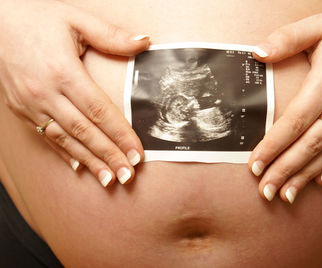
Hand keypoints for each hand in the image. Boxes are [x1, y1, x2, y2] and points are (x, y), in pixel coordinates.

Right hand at [0, 0, 149, 186]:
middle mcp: (45, 92)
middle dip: (109, 156)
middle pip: (85, 131)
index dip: (120, 134)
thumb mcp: (76, 19)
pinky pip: (46, 136)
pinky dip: (64, 153)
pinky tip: (80, 167)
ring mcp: (31, 103)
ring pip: (66, 139)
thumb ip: (111, 35)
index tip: (137, 153)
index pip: (99, 111)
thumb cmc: (38, 18)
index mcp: (62, 71)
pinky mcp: (22, 108)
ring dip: (89, 161)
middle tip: (128, 176)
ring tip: (109, 179)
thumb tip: (144, 41)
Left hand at [249, 0, 321, 202]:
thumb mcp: (318, 25)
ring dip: (305, 176)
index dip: (273, 146)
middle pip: (310, 145)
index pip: (295, 121)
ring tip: (285, 195)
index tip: (255, 165)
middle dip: (285, 170)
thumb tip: (257, 53)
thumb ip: (286, 39)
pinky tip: (317, 182)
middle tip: (265, 191)